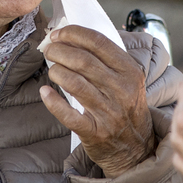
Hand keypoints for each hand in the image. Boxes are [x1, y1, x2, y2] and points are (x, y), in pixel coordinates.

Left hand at [39, 25, 154, 177]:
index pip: (99, 43)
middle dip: (59, 50)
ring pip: (74, 84)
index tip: (59, 34)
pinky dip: (53, 102)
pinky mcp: (95, 132)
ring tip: (51, 69)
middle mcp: (121, 90)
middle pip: (83, 61)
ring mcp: (109, 113)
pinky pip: (69, 115)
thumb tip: (73, 38)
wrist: (137, 148)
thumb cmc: (127, 108)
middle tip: (49, 50)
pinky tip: (45, 92)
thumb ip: (108, 60)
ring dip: (56, 71)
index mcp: (130, 72)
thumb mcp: (130, 80)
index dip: (74, 34)